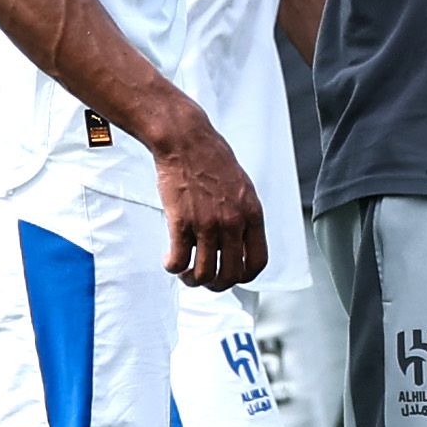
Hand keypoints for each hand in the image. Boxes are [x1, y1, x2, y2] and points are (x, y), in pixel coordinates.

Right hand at [151, 108, 265, 291]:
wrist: (185, 140)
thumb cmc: (211, 159)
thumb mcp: (241, 187)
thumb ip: (243, 216)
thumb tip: (238, 242)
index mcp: (251, 214)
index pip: (257, 262)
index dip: (244, 276)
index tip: (232, 275)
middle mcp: (232, 223)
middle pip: (231, 275)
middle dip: (216, 285)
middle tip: (204, 279)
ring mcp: (207, 224)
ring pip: (204, 274)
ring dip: (192, 280)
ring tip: (185, 272)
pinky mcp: (181, 223)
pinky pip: (178, 261)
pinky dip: (172, 267)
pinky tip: (169, 260)